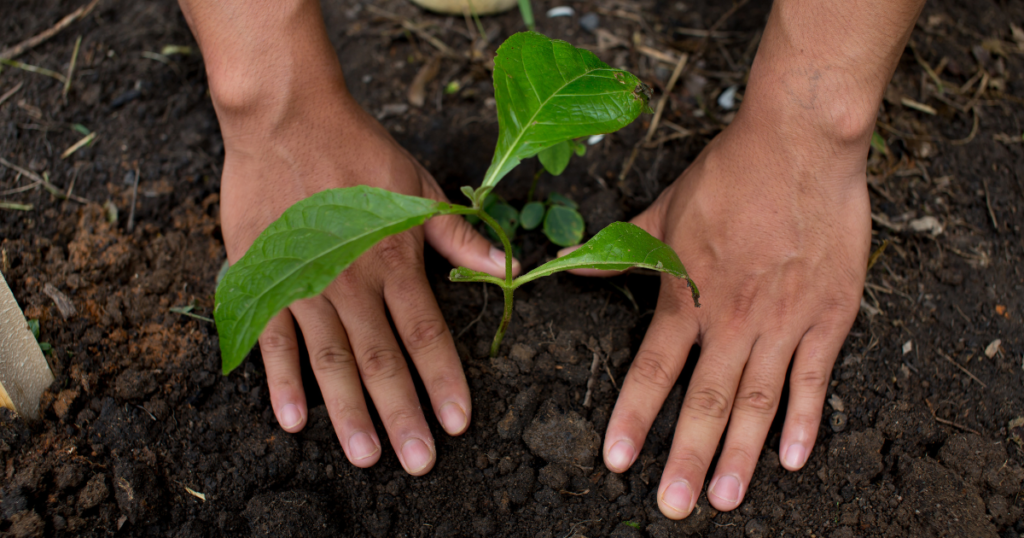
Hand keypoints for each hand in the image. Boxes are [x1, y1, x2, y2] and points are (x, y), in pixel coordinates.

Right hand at [218, 84, 517, 475]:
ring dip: (349, 412)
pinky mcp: (264, 280)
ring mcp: (305, 284)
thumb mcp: (420, 187)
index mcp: (395, 261)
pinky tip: (295, 419)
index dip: (444, 381)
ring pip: (331, 361)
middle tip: (417, 462)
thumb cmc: (359, 150)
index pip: (427, 334)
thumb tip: (506, 264)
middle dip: (402, 415)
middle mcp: (352, 283)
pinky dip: (282, 380)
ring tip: (367, 456)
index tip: (458, 423)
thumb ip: (457, 235)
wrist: (286, 118)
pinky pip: (273, 339)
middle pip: (382, 361)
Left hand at [597, 109, 870, 515]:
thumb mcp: (663, 210)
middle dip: (687, 458)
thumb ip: (621, 250)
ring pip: (758, 401)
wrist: (798, 143)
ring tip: (724, 498)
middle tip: (674, 507)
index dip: (635, 417)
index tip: (620, 460)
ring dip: (741, 455)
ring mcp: (783, 321)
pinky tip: (792, 459)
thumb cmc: (729, 173)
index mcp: (688, 295)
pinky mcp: (828, 315)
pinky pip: (814, 378)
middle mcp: (733, 318)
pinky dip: (804, 421)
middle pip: (707, 401)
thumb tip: (572, 266)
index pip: (653, 370)